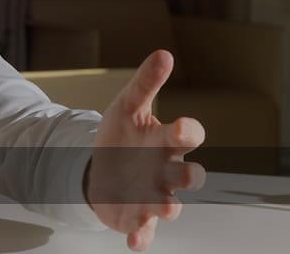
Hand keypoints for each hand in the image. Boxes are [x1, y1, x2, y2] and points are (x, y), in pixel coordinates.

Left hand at [86, 50, 205, 250]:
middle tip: (182, 172)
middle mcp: (165, 170)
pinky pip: (143, 231)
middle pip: (188, 175)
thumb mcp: (127, 106)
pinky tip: (134, 241)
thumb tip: (164, 54)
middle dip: (186, 174)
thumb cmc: (122, 136)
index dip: (188, 132)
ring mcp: (152, 195)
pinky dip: (141, 237)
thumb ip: (145, 83)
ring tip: (165, 207)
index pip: (188, 136)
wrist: (101, 169)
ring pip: (169, 205)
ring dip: (167, 207)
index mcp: (165, 141)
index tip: (182, 126)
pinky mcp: (136, 216)